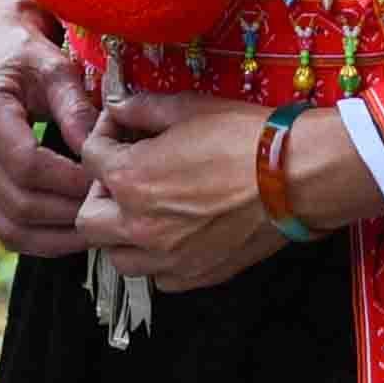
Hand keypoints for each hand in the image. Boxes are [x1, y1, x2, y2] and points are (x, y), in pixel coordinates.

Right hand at [0, 0, 99, 258]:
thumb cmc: (26, 50)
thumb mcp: (54, 66)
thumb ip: (75, 107)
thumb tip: (97, 152)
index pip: (26, 164)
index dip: (71, 180)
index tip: (109, 179)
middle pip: (19, 203)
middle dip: (70, 212)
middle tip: (113, 209)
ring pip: (10, 227)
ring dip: (58, 236)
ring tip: (98, 227)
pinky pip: (6, 228)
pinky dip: (42, 239)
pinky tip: (75, 233)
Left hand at [77, 90, 345, 296]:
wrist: (295, 177)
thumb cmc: (245, 138)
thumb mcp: (188, 109)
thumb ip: (142, 109)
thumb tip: (118, 105)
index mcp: (130, 179)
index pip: (89, 157)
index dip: (102, 134)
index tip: (120, 128)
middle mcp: (139, 225)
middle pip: (88, 221)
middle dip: (98, 195)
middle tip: (123, 177)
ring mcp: (166, 257)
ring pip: (117, 257)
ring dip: (121, 234)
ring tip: (145, 211)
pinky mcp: (194, 275)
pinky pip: (157, 277)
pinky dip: (156, 259)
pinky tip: (175, 235)